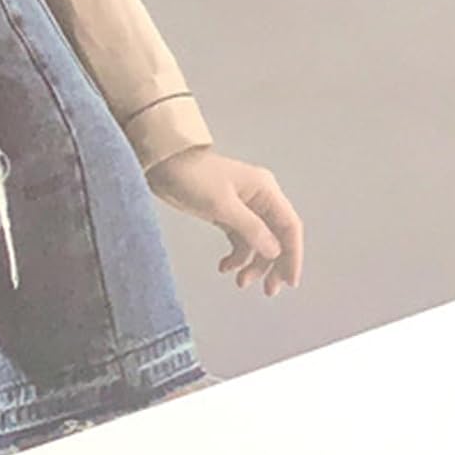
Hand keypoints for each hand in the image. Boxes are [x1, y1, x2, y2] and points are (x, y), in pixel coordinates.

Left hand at [145, 146, 302, 296]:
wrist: (161, 163)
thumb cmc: (192, 177)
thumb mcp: (222, 204)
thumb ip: (251, 229)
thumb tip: (275, 252)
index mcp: (265, 190)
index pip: (289, 226)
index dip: (293, 255)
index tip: (289, 282)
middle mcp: (259, 199)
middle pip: (277, 238)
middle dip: (273, 265)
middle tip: (269, 290)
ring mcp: (243, 208)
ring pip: (258, 243)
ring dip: (252, 264)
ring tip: (240, 282)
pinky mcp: (226, 214)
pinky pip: (240, 241)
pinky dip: (236, 256)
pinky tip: (224, 267)